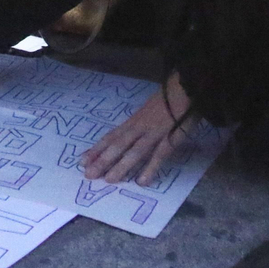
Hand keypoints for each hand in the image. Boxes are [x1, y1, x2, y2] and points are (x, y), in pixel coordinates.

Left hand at [80, 73, 194, 185]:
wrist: (186, 86)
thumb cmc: (168, 99)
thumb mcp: (148, 110)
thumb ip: (138, 123)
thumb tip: (127, 135)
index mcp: (134, 121)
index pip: (112, 136)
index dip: (97, 149)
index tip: (82, 161)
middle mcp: (139, 127)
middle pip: (118, 145)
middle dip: (103, 160)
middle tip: (89, 174)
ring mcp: (154, 132)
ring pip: (135, 151)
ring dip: (122, 165)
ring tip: (110, 180)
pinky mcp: (170, 137)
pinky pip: (159, 154)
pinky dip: (151, 167)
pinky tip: (142, 181)